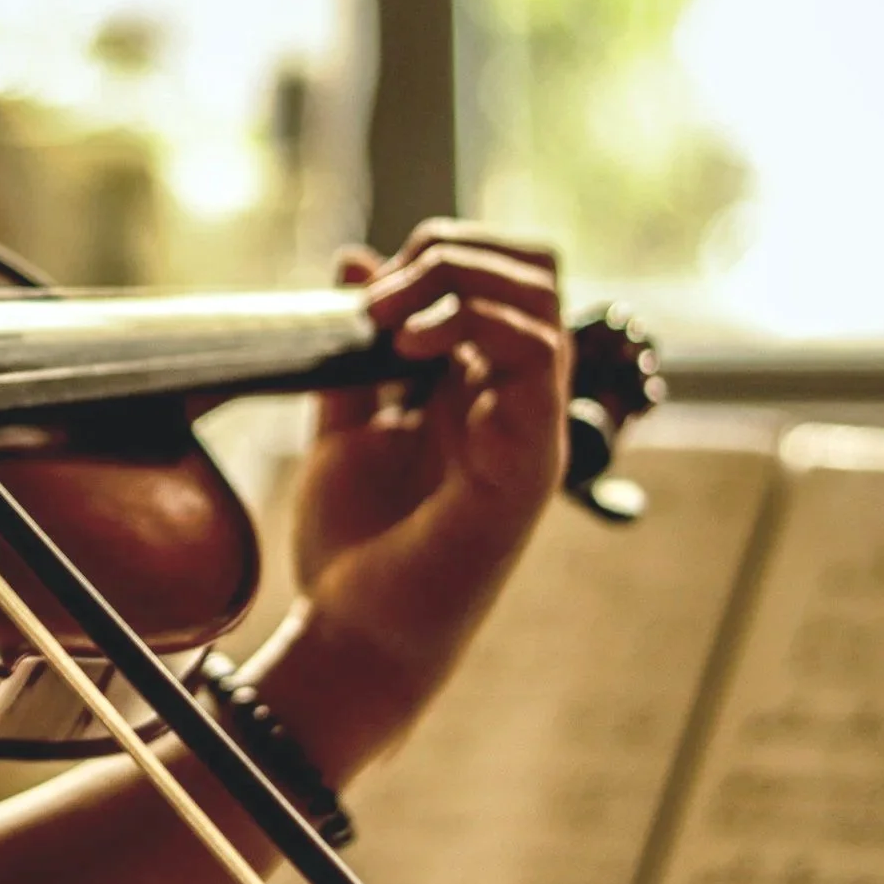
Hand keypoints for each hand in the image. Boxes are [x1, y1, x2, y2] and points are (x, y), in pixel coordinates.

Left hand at [275, 221, 569, 728]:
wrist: (352, 633)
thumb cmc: (354, 546)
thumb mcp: (343, 425)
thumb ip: (354, 350)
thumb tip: (354, 259)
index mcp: (476, 383)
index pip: (501, 271)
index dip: (440, 251)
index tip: (365, 289)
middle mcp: (513, 398)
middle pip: (534, 268)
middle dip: (454, 250)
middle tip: (382, 296)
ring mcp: (528, 427)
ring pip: (541, 299)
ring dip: (457, 282)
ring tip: (389, 319)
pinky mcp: (529, 462)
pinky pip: (538, 358)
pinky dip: (473, 327)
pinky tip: (411, 350)